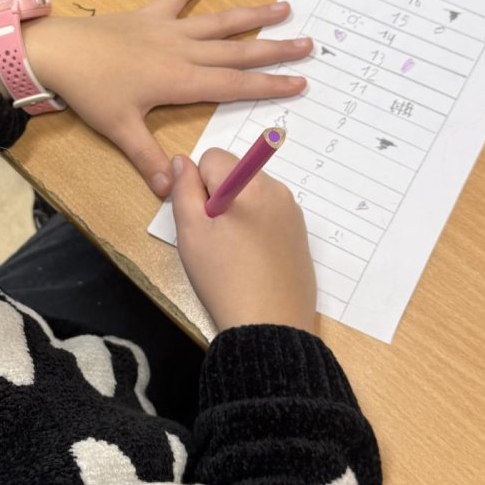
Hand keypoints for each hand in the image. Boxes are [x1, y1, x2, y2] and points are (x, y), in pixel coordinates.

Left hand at [19, 0, 311, 194]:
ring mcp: (168, 29)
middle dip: (275, 50)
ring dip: (252, 15)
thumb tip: (172, 192)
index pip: (234, 86)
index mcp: (180, 81)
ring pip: (219, 22)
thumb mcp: (120, 130)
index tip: (300, 82)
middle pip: (237, 52)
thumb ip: (148, 160)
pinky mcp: (150, 15)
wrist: (59, 52)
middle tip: (308, 45)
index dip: (269, 86)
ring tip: (285, 8)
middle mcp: (182, 51)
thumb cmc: (89, 92)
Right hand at [170, 149, 316, 332]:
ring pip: (253, 196)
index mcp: (250, 184)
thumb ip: (184, 190)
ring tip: (233, 254)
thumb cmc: (224, 279)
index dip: (198, 186)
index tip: (201, 220)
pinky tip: (252, 262)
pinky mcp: (301, 236)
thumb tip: (183, 161)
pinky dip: (256, 228)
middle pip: (236, 174)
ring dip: (238, 212)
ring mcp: (293, 214)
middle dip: (220, 197)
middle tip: (214, 240)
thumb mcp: (191, 234)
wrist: (271, 326)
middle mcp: (278, 191)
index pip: (213, 158)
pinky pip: (270, 216)